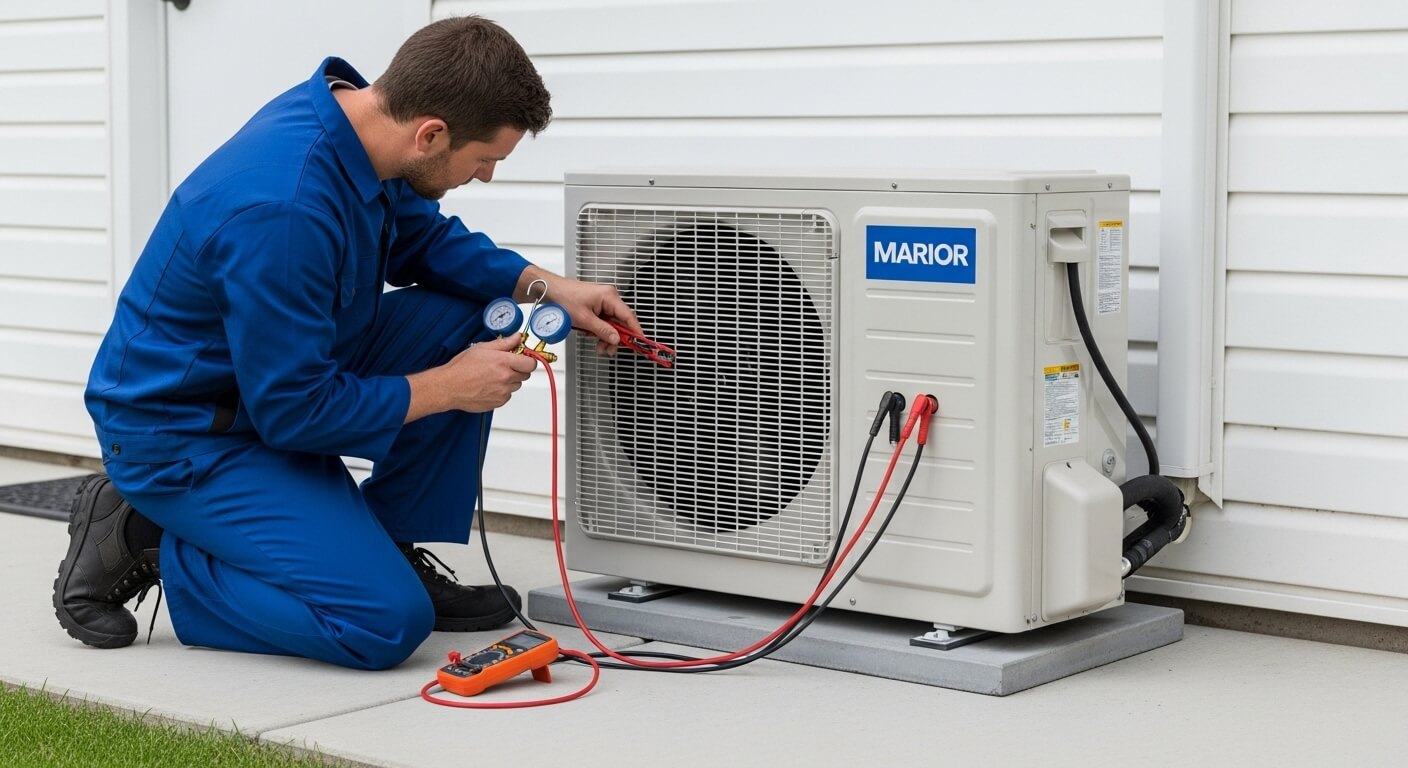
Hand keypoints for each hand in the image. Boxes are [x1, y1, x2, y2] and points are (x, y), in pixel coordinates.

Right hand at [404, 335, 536, 420]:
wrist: (449, 387)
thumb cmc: (462, 367)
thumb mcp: (483, 348)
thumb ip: (504, 343)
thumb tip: (517, 337)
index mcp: (504, 362)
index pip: (531, 363)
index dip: (528, 360)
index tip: (523, 358)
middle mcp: (506, 378)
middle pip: (525, 375)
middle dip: (518, 369)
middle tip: (505, 365)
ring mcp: (503, 392)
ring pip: (516, 386)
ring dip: (510, 381)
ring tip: (493, 376)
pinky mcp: (498, 402)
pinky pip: (507, 396)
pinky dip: (502, 391)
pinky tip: (489, 385)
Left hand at [518, 267, 641, 356]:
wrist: (551, 291)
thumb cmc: (565, 298)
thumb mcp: (584, 319)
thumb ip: (603, 330)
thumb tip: (616, 339)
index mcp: (609, 296)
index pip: (628, 316)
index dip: (635, 331)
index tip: (639, 342)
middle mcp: (609, 298)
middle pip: (620, 322)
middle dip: (615, 337)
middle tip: (610, 350)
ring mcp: (603, 302)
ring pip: (611, 324)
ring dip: (606, 336)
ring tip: (599, 347)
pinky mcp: (596, 306)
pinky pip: (604, 321)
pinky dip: (600, 331)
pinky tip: (593, 337)